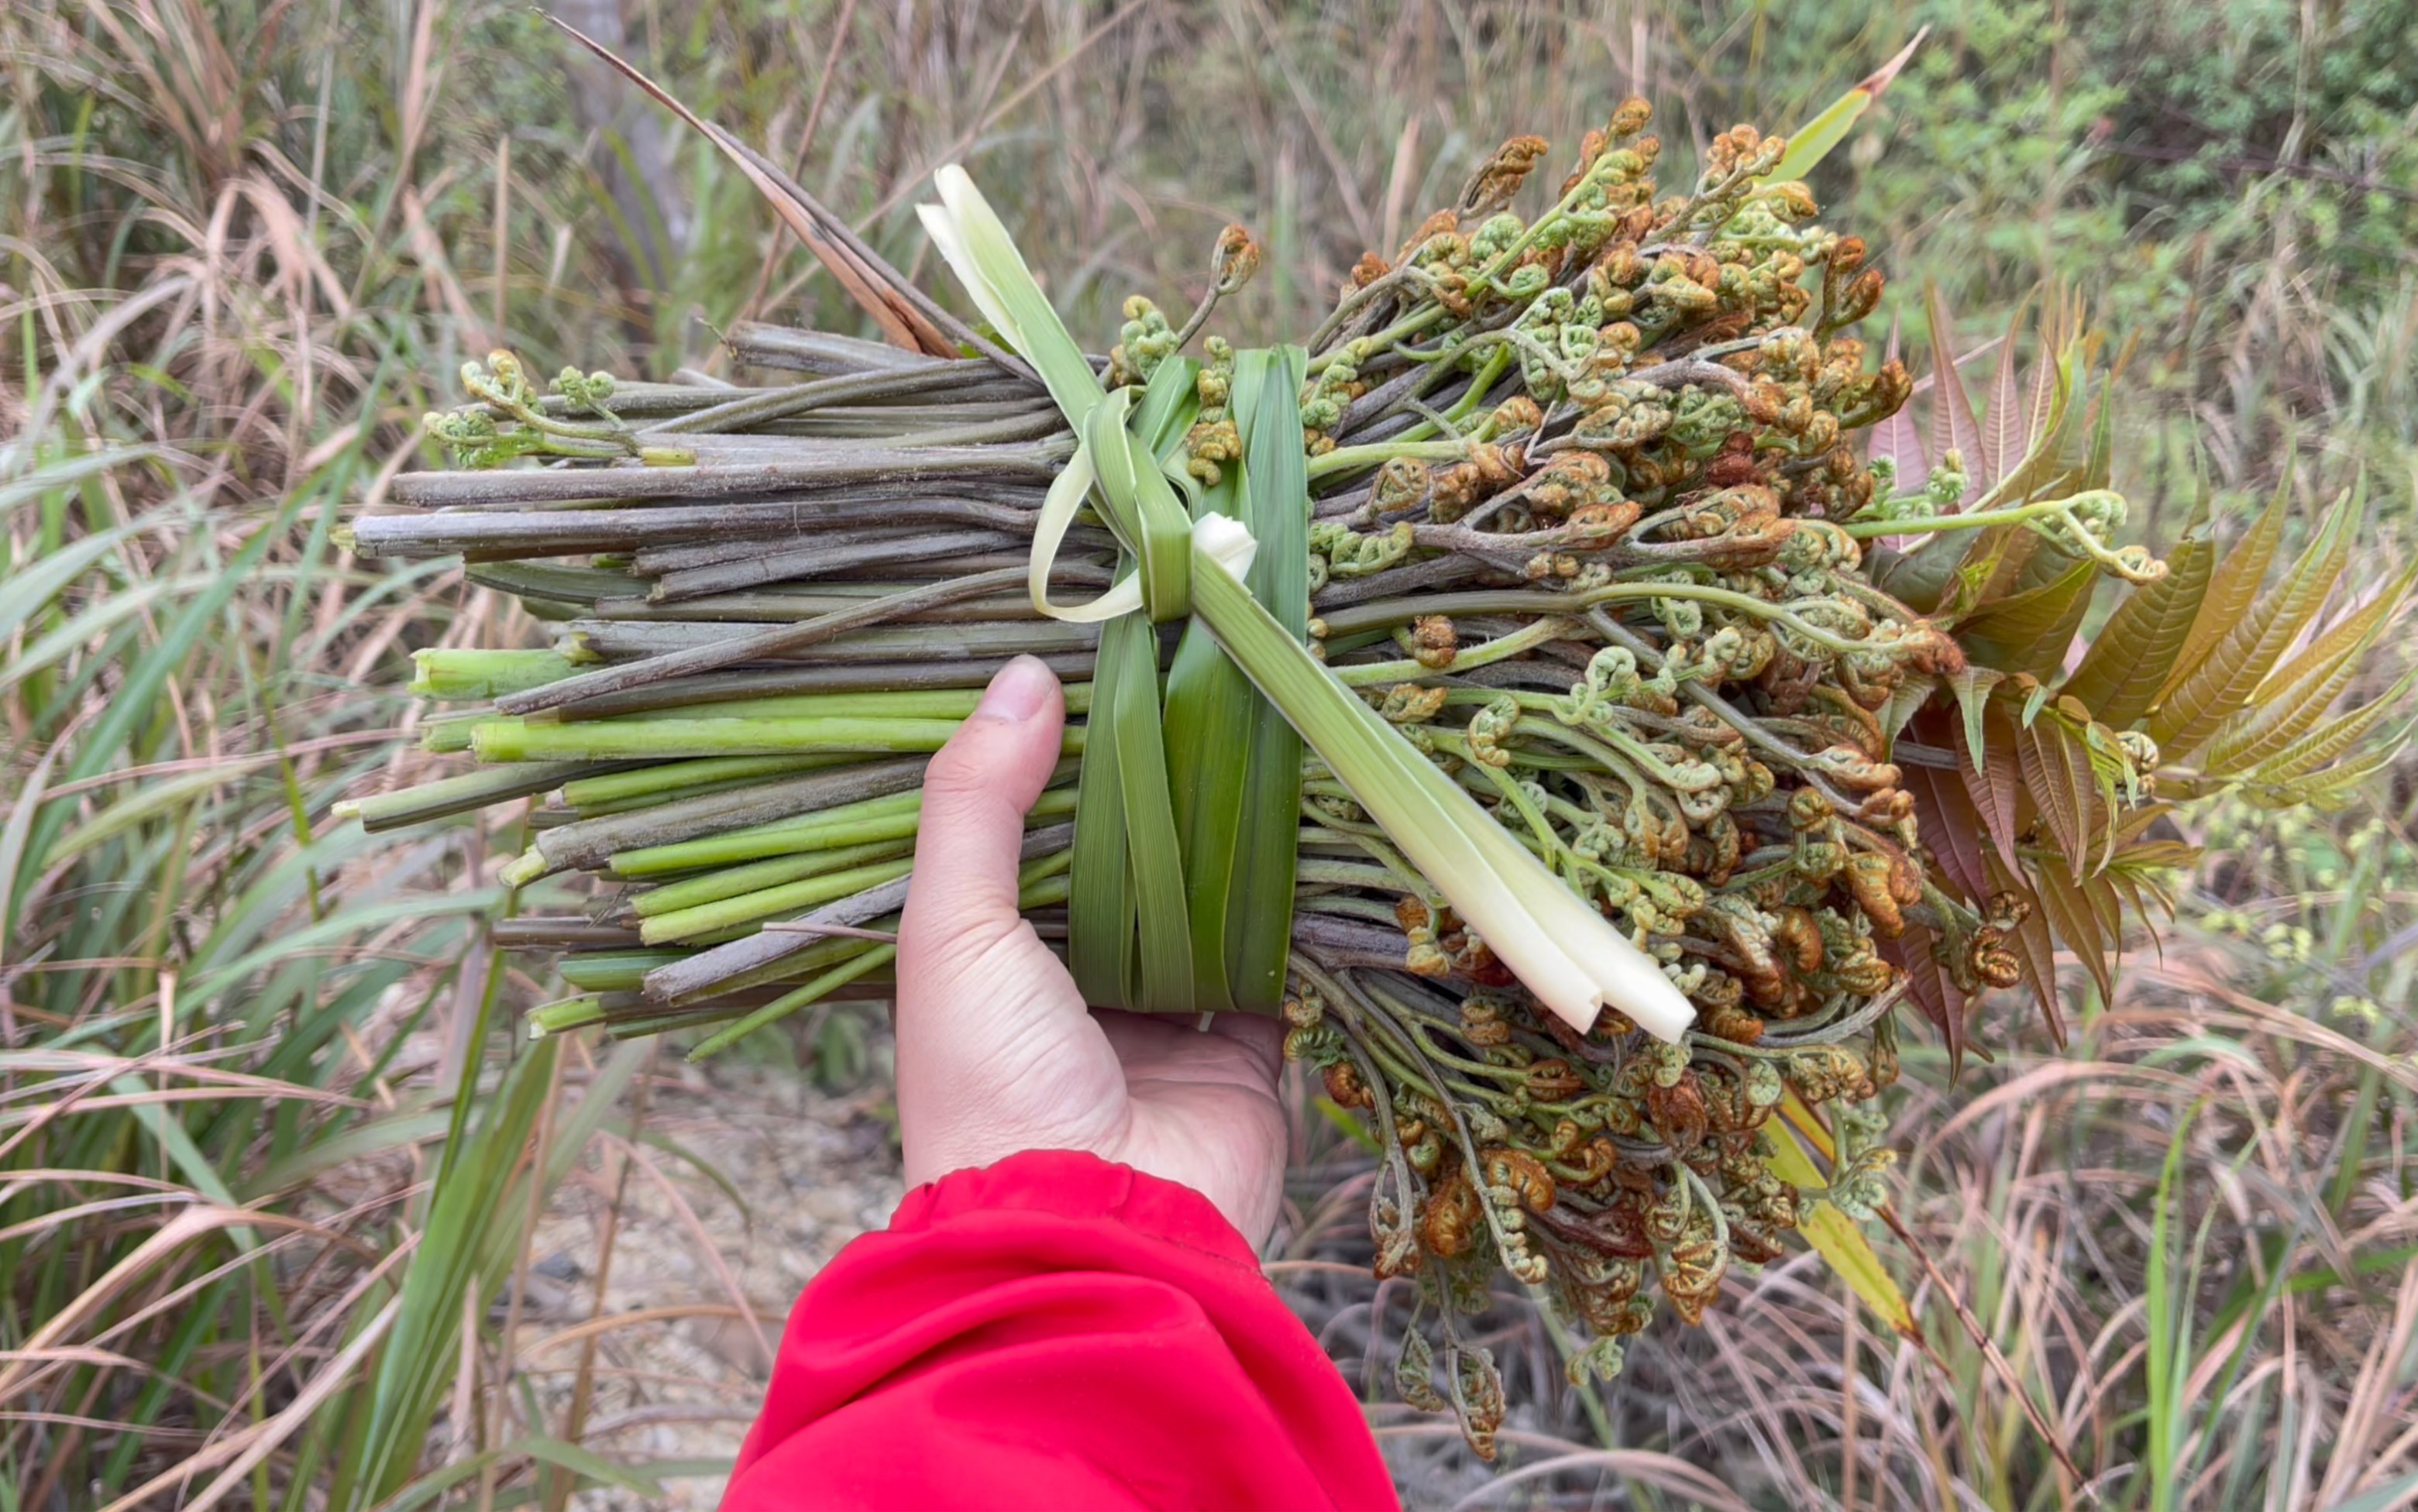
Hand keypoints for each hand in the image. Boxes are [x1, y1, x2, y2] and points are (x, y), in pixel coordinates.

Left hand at [894, 656, 1289, 1246]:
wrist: (1091, 1237)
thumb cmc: (991, 1082)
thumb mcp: (951, 927)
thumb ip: (977, 801)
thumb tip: (1022, 674)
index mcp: (996, 961)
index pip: (1039, 839)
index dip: (1073, 763)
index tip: (1120, 673)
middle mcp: (1079, 989)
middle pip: (1134, 867)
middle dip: (1170, 795)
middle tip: (1217, 690)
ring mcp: (1166, 1023)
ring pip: (1211, 907)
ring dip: (1239, 842)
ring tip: (1276, 736)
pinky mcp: (1247, 1055)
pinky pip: (1282, 965)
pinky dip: (1300, 912)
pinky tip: (1321, 830)